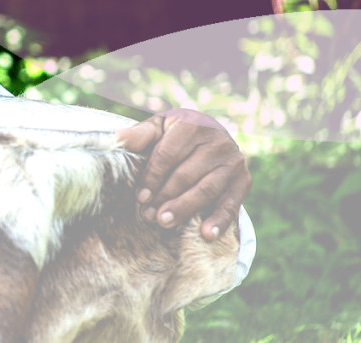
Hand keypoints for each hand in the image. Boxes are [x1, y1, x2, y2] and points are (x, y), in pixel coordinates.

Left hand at [116, 109, 250, 241]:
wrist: (210, 134)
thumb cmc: (176, 133)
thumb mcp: (159, 127)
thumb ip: (140, 134)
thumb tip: (117, 138)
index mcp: (194, 124)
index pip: (168, 155)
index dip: (153, 177)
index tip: (140, 197)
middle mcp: (218, 141)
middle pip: (186, 175)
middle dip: (165, 197)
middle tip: (148, 216)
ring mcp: (233, 161)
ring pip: (206, 190)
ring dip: (185, 209)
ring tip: (164, 223)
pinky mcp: (243, 180)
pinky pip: (232, 203)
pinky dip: (220, 221)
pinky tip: (207, 235)